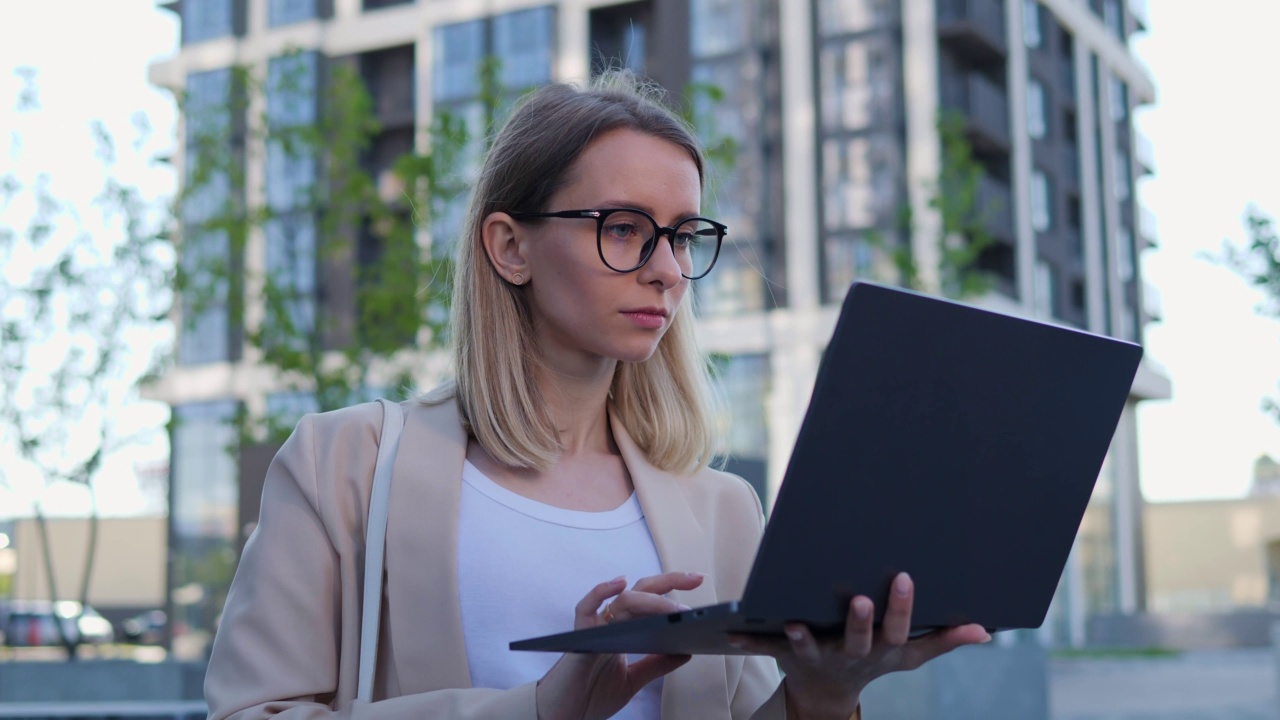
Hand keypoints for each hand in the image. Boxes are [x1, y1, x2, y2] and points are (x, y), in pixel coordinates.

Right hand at [536, 571, 704, 719]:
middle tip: (696, 578)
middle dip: (669, 581)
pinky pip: (586, 609)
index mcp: (622, 631)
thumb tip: (686, 649)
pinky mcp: (579, 639)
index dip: (671, 590)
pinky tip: (618, 585)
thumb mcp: (633, 680)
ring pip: (623, 600)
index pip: (650, 602)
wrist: (563, 717)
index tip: (697, 582)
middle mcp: (609, 624)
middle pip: (640, 592)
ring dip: (652, 600)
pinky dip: (600, 593)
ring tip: (675, 608)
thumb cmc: (590, 696)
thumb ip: (656, 664)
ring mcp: (594, 629)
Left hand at [727, 572, 990, 719]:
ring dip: (804, 638)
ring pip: (811, 647)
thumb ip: (944, 639)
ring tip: (797, 622)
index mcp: (883, 649)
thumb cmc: (876, 659)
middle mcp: (852, 655)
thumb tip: (985, 630)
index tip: (904, 577)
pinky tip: (732, 630)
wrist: (829, 695)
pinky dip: (749, 640)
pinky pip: (766, 649)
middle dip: (860, 622)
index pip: (898, 628)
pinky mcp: (787, 657)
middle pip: (858, 639)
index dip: (902, 607)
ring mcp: (819, 657)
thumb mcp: (911, 655)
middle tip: (860, 600)